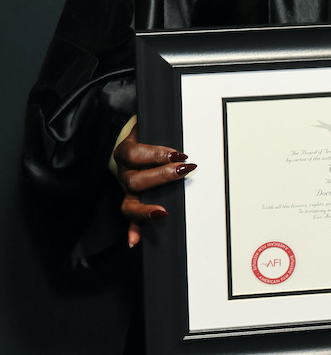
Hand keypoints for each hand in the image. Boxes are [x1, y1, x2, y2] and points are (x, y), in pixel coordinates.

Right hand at [112, 123, 194, 247]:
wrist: (130, 135)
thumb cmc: (145, 129)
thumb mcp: (149, 121)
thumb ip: (160, 122)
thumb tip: (184, 114)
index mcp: (125, 151)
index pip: (135, 154)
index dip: (156, 154)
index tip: (179, 154)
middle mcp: (123, 172)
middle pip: (135, 180)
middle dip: (160, 177)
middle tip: (183, 171)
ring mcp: (125, 189)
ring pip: (129, 202)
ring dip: (145, 209)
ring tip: (162, 212)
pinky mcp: (131, 200)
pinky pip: (129, 218)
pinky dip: (133, 230)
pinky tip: (136, 241)